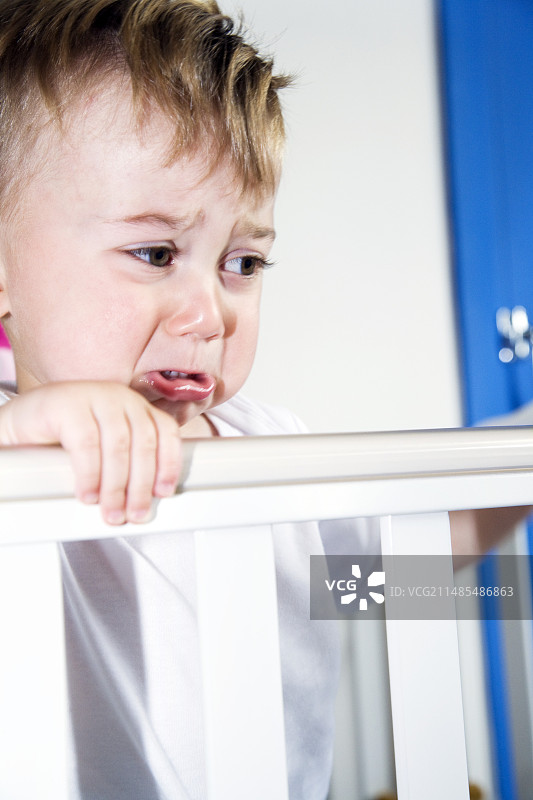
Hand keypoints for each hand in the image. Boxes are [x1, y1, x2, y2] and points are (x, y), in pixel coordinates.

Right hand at [0, 381, 181, 524]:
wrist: (22, 421)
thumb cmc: (65, 438)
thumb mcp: (105, 448)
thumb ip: (126, 462)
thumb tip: (143, 500)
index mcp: (136, 407)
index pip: (165, 431)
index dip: (169, 463)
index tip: (164, 493)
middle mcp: (120, 397)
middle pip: (143, 443)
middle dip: (141, 485)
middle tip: (134, 514)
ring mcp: (94, 396)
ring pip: (117, 446)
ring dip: (116, 486)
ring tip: (111, 511)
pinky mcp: (67, 404)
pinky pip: (86, 443)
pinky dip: (90, 474)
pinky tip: (87, 494)